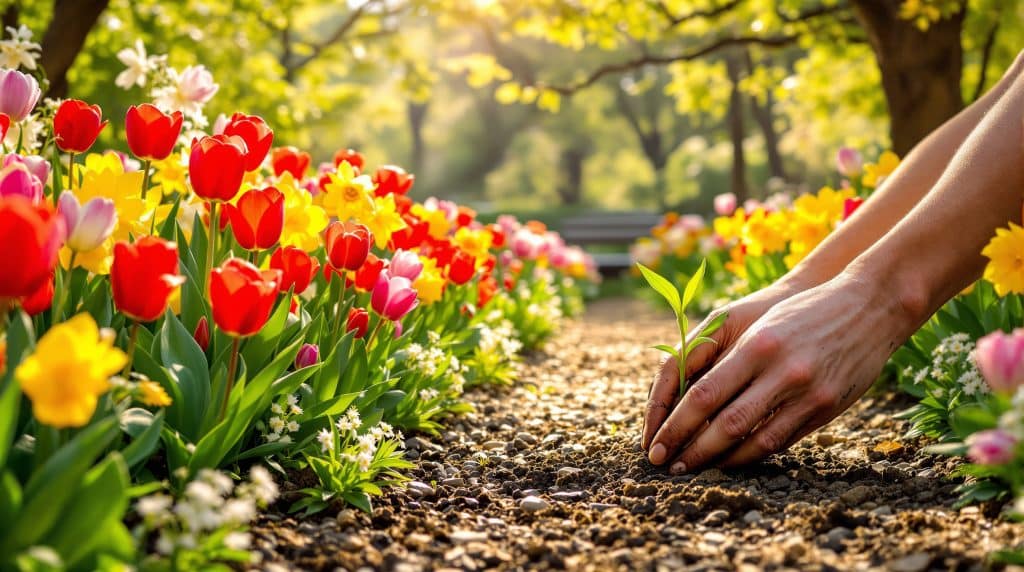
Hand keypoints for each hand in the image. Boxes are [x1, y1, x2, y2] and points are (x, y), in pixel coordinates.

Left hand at [644, 273, 910, 471]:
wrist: (868, 306)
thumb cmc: (798, 312)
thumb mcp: (757, 324)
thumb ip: (721, 357)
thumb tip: (680, 396)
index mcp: (757, 346)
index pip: (703, 396)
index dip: (675, 425)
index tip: (655, 445)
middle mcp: (782, 372)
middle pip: (725, 425)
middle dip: (691, 450)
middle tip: (668, 467)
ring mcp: (809, 394)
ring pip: (755, 441)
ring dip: (721, 460)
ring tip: (697, 468)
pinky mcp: (828, 409)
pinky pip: (782, 441)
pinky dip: (753, 453)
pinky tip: (734, 459)